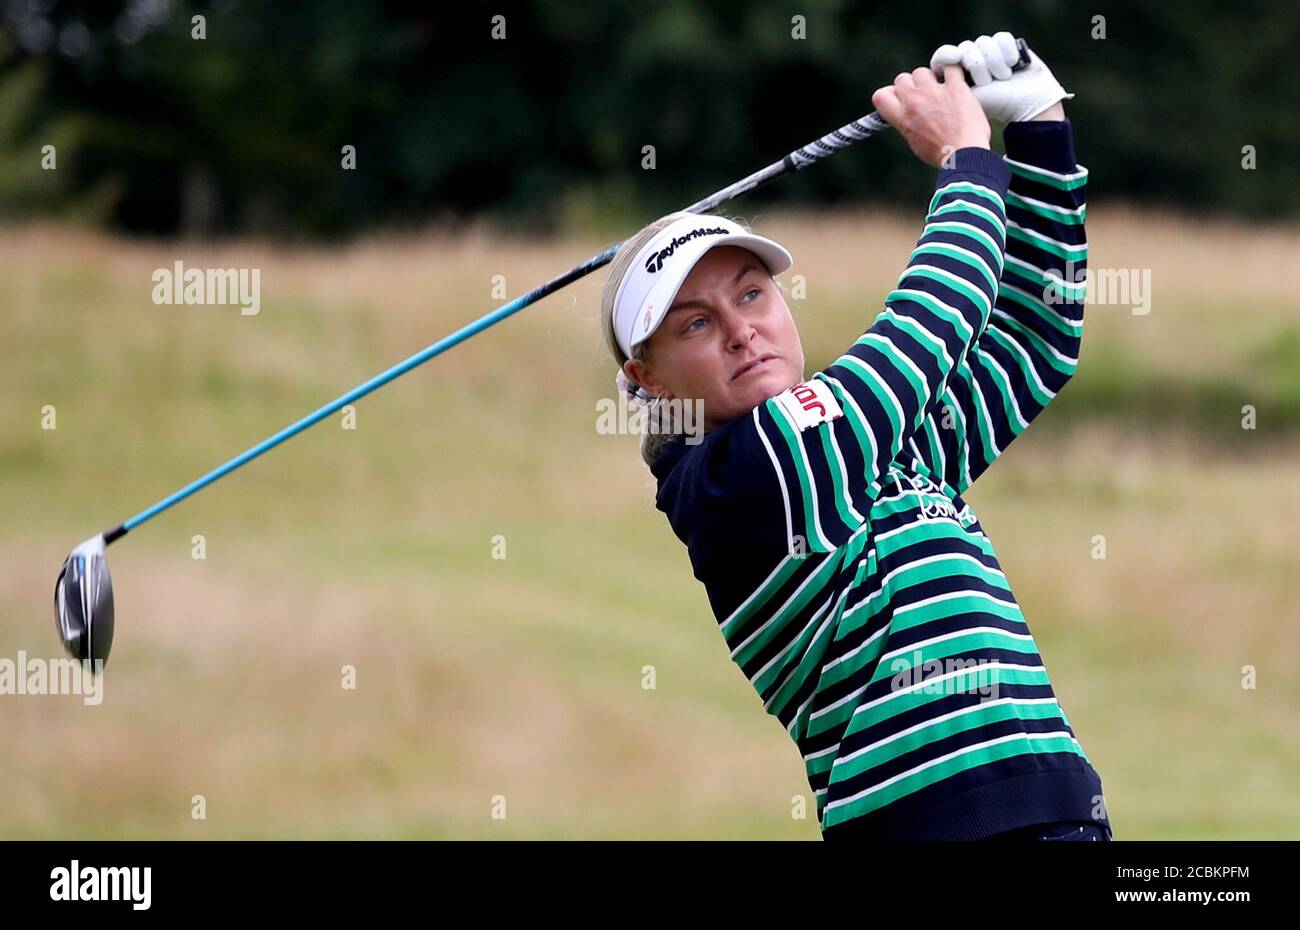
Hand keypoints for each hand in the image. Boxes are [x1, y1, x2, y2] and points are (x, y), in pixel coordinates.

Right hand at [871, 65, 990, 167]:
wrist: (964, 155)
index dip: (891, 94)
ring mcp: (934, 92)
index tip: (901, 98)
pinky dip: (953, 71)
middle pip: (902, 78)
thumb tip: (905, 112)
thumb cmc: (941, 153)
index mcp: (902, 117)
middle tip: (924, 96)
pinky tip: (956, 80)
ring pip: (923, 71)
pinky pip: (951, 66)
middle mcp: (914, 101)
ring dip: (930, 78)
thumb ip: (907, 122)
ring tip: (941, 90)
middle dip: (912, 85)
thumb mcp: (914, 141)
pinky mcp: (955, 87)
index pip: (880, 95)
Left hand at [929, 32, 1072, 122]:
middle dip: (978, 67)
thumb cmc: (994, 109)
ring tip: (1003, 78)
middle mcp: (971, 61)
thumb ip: (943, 93)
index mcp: (955, 76)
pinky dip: (1009, 52)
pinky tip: (1014, 65)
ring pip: (983, 43)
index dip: (946, 55)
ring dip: (995, 63)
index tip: (954, 60)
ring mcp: (988, 53)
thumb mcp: (963, 104)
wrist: (1026, 105)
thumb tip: (933, 81)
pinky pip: (1001, 38)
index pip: (943, 57)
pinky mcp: (1006, 45)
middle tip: (987, 83)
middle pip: (966, 48)